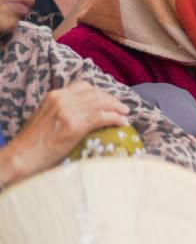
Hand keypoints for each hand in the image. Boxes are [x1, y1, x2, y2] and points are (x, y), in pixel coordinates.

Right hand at [0, 81, 129, 186]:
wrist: (21, 156)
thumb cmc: (32, 143)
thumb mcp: (45, 118)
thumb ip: (61, 111)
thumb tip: (81, 114)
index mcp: (54, 96)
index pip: (83, 86)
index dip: (100, 92)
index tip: (108, 99)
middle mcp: (63, 99)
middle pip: (95, 93)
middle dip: (111, 99)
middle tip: (122, 107)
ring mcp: (69, 111)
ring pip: (102, 103)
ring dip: (117, 108)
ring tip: (125, 113)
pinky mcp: (76, 125)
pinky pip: (102, 117)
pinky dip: (116, 118)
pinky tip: (123, 123)